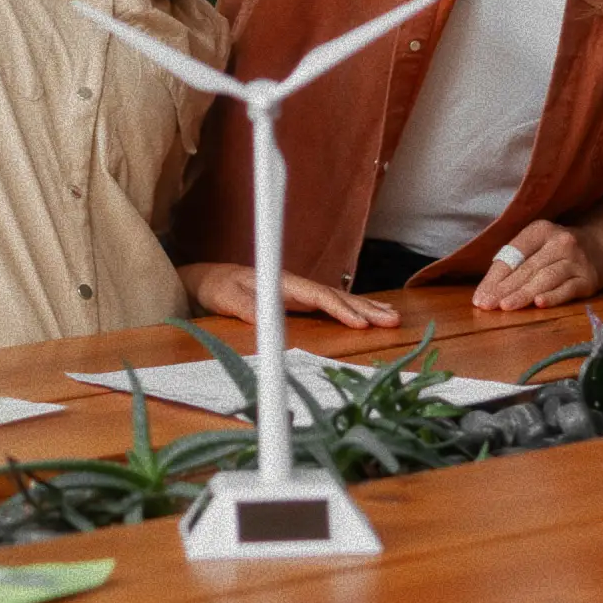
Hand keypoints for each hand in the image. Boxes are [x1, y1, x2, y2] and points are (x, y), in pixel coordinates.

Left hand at [179, 262, 400, 331]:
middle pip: (337, 295)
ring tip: (392, 316)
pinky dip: (351, 309)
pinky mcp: (297, 299)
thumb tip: (269, 320)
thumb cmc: (218, 287)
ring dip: (365, 307)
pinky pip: (330, 303)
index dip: (341, 309)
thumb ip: (250, 308)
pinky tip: (366, 315)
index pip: (319, 296)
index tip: (362, 323)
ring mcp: (299, 291)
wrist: (207, 279)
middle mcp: (296, 285)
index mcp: (284, 283)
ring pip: (338, 298)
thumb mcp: (229, 298)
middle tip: (394, 320)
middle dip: (366, 308)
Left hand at [471, 208, 602, 310]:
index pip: (513, 254)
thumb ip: (517, 260)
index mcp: (540, 229)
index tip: (479, 297)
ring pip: (546, 278)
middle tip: (486, 305)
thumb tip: (488, 288)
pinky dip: (553, 297)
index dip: (494, 276)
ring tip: (506, 307)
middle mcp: (560, 242)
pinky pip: (568, 289)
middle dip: (504, 288)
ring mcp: (577, 260)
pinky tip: (539, 304)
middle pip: (527, 268)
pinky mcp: (590, 279)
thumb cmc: (559, 248)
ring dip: (524, 294)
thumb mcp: (539, 242)